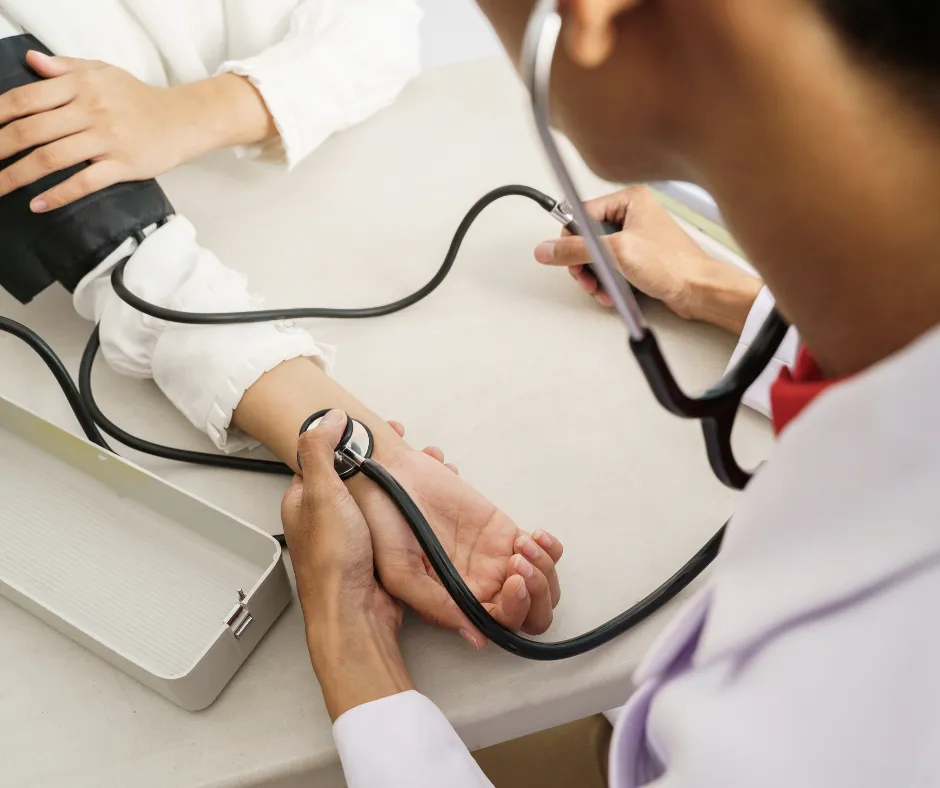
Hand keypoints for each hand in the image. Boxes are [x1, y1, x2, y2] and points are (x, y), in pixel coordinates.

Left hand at [0, 52, 273, 210]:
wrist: (185, 119)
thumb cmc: (141, 98)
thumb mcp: (103, 72)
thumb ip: (66, 67)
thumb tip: (32, 62)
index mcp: (81, 86)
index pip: (28, 98)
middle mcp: (90, 111)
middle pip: (32, 131)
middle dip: (0, 148)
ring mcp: (106, 140)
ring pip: (51, 158)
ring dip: (18, 175)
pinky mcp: (123, 165)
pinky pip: (84, 182)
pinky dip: (58, 195)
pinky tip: (38, 204)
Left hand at [282, 410, 413, 720]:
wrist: (355, 612)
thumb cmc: (333, 561)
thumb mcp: (322, 494)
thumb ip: (321, 451)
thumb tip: (328, 418)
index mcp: (305, 499)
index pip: (323, 455)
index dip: (348, 437)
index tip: (373, 427)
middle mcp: (325, 516)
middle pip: (355, 474)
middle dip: (382, 458)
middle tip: (405, 447)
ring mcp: (350, 533)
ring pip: (376, 495)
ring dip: (399, 481)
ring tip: (421, 468)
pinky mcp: (373, 549)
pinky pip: (390, 518)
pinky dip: (406, 506)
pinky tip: (420, 503)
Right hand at [349, 421, 564, 649]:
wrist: (389, 476)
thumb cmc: (385, 524)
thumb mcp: (400, 572)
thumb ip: (438, 606)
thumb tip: (478, 641)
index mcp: (456, 603)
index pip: (500, 625)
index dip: (515, 611)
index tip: (511, 582)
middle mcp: (479, 586)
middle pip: (529, 612)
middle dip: (536, 594)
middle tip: (519, 565)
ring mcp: (495, 559)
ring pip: (540, 583)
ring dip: (544, 569)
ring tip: (524, 544)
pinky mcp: (503, 531)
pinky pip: (540, 550)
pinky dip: (549, 549)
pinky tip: (534, 536)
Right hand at [534, 185, 762, 333]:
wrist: (699, 290)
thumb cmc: (674, 266)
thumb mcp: (617, 253)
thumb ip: (577, 250)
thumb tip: (547, 249)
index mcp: (630, 200)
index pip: (581, 214)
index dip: (572, 240)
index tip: (568, 258)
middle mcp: (632, 215)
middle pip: (586, 237)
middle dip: (584, 264)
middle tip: (587, 278)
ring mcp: (634, 237)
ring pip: (596, 256)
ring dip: (595, 277)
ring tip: (602, 289)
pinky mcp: (637, 258)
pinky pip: (609, 267)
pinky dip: (606, 282)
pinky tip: (612, 292)